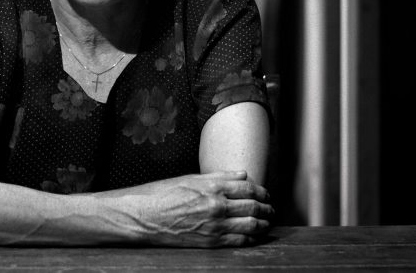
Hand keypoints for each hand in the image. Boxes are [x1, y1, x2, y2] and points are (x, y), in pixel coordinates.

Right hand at [129, 171, 272, 246]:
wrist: (143, 216)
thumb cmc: (162, 194)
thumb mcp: (190, 179)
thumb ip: (220, 176)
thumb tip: (242, 174)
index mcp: (212, 186)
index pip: (248, 187)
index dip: (262, 191)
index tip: (266, 194)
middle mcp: (217, 204)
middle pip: (253, 206)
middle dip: (267, 208)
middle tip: (271, 209)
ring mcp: (215, 225)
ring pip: (251, 224)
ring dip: (264, 224)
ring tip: (268, 223)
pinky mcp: (211, 241)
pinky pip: (240, 241)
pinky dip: (252, 238)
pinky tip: (255, 236)